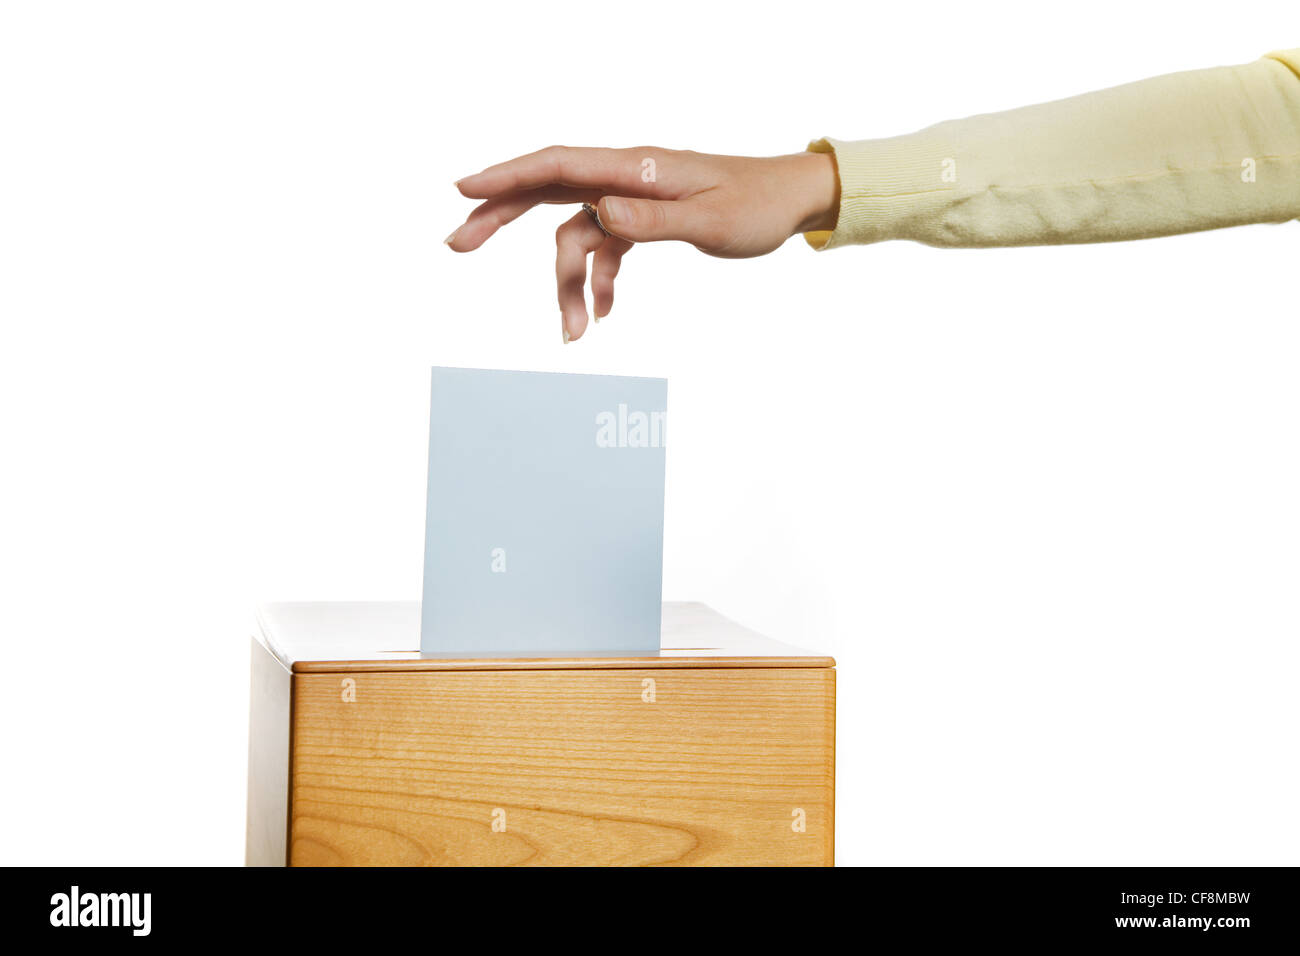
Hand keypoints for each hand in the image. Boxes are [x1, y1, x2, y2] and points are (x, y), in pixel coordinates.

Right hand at [446, 146, 838, 341]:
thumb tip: (599, 214)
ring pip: (575, 235)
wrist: (790, 201)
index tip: (464, 191)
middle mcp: (625, 177)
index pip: (558, 166)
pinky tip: (604, 316)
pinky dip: (600, 282)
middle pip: (546, 192)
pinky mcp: (642, 219)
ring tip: (573, 333)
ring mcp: (630, 199)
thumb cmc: (756, 206)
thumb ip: (652, 221)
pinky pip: (604, 249)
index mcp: (635, 168)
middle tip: (456, 245)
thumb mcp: (709, 222)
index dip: (507, 176)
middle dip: (499, 218)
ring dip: (568, 284)